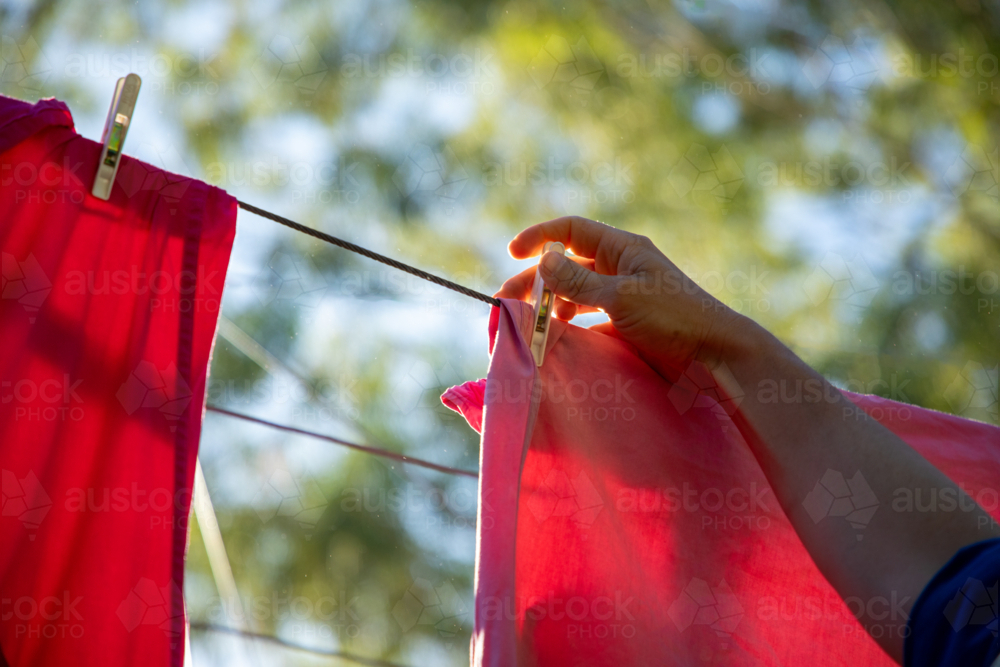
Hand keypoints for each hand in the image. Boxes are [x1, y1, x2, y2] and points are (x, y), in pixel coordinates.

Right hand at [494, 216, 745, 377]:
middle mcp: (620, 268)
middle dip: (536, 280)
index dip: (540, 237)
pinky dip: (569, 327)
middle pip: (567, 265)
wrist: (716, 357)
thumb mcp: (622, 297)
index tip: (512, 253)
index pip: (571, 231)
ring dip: (550, 305)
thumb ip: (579, 282)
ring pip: (574, 294)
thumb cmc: (674, 318)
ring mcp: (623, 297)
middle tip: (507, 302)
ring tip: (528, 324)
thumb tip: (542, 261)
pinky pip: (588, 320)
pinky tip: (555, 339)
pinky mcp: (626, 325)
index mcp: (622, 249)